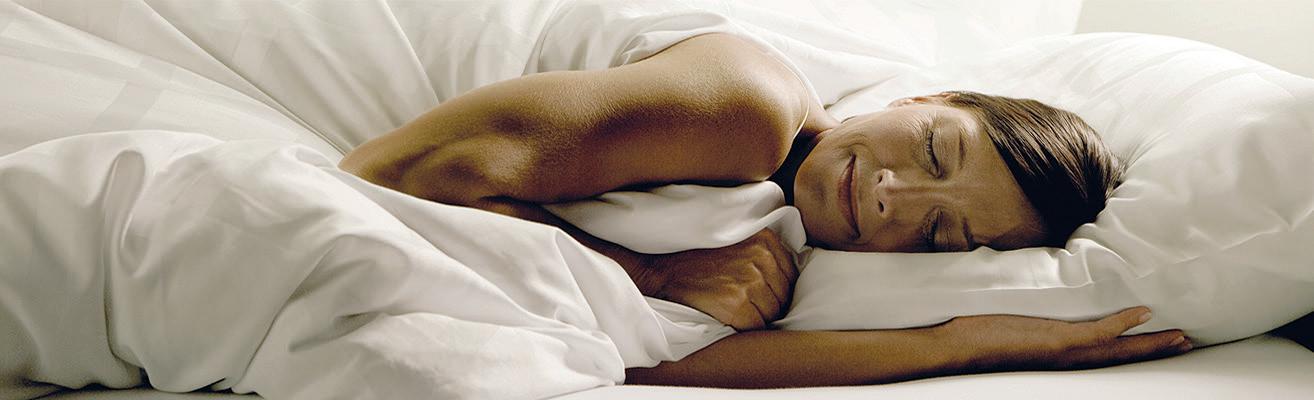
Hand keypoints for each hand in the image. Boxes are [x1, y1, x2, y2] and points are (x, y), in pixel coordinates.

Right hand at [638, 228, 797, 330]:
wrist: (663, 271)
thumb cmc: (698, 259)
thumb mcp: (737, 242)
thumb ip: (764, 255)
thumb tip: (792, 280)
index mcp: (764, 240)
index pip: (791, 276)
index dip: (777, 290)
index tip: (762, 295)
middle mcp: (760, 257)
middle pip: (783, 297)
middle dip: (769, 305)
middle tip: (747, 305)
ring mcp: (748, 280)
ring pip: (772, 313)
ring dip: (758, 318)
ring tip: (737, 311)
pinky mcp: (735, 302)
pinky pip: (755, 326)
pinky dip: (746, 328)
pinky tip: (730, 319)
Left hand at [938, 307, 1192, 371]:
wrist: (955, 348)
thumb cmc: (977, 337)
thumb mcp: (1014, 329)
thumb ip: (1033, 322)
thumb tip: (1038, 301)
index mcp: (1060, 358)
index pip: (1103, 356)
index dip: (1131, 350)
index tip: (1157, 343)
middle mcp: (1067, 361)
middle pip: (1121, 358)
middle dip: (1155, 352)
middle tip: (1188, 344)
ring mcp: (1064, 352)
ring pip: (1118, 350)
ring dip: (1152, 343)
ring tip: (1182, 337)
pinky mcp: (1056, 342)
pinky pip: (1098, 333)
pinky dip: (1123, 324)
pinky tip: (1145, 312)